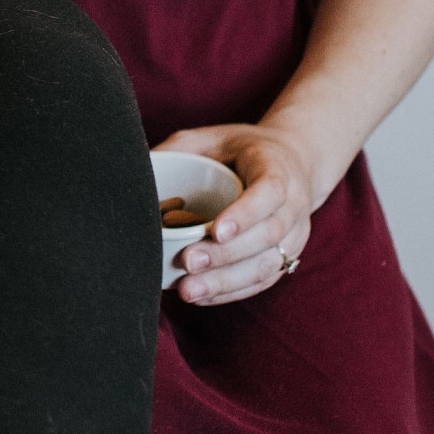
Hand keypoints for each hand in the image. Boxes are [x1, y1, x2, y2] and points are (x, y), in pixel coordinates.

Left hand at [154, 121, 331, 305]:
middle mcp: (294, 204)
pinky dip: (233, 292)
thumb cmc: (243, 149)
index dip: (245, 214)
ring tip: (189, 290)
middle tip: (188, 263)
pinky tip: (204, 296)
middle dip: (226, 255)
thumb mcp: (213, 137)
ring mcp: (295, 234)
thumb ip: (180, 148)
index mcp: (277, 168)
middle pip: (267, 235)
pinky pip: (264, 280)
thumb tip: (138, 168)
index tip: (215, 231)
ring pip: (267, 265)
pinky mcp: (288, 256)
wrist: (294, 162)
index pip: (269, 192)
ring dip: (227, 282)